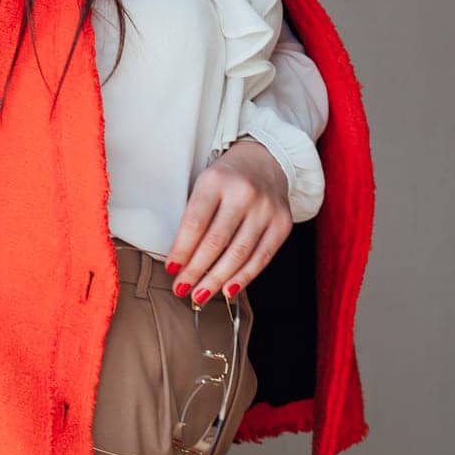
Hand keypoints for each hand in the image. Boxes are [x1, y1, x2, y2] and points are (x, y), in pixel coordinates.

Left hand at [163, 138, 291, 304]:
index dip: (182, 250)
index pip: (195, 223)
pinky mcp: (283, 222)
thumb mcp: (205, 185)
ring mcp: (266, 208)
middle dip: (196, 271)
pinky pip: (262, 257)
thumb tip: (181, 263)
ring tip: (201, 294)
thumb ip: (194, 217)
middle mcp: (244, 192)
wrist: (265, 160)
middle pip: (216, 241)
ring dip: (217, 280)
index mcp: (216, 180)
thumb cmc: (227, 179)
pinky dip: (244, 277)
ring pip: (239, 254)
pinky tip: (228, 290)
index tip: (171, 270)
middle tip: (182, 289)